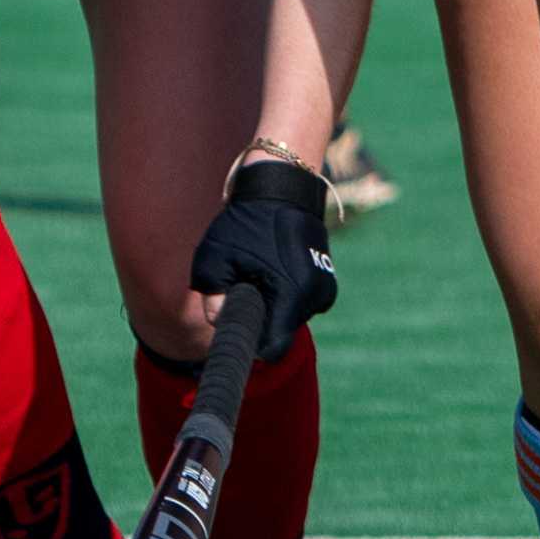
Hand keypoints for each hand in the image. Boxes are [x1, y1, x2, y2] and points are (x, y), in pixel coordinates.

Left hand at [187, 158, 334, 361]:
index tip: (240, 330)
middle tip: (246, 285)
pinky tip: (276, 268)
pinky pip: (299, 305)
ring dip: (273, 305)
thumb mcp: (215, 256)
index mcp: (289, 295)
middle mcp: (313, 298)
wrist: (283, 189)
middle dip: (260, 319)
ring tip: (262, 270)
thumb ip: (212, 295)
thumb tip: (218, 323)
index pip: (273, 349)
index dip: (252, 345)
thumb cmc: (245, 222)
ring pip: (289, 319)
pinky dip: (285, 296)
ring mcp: (324, 291)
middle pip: (279, 333)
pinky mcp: (327, 284)